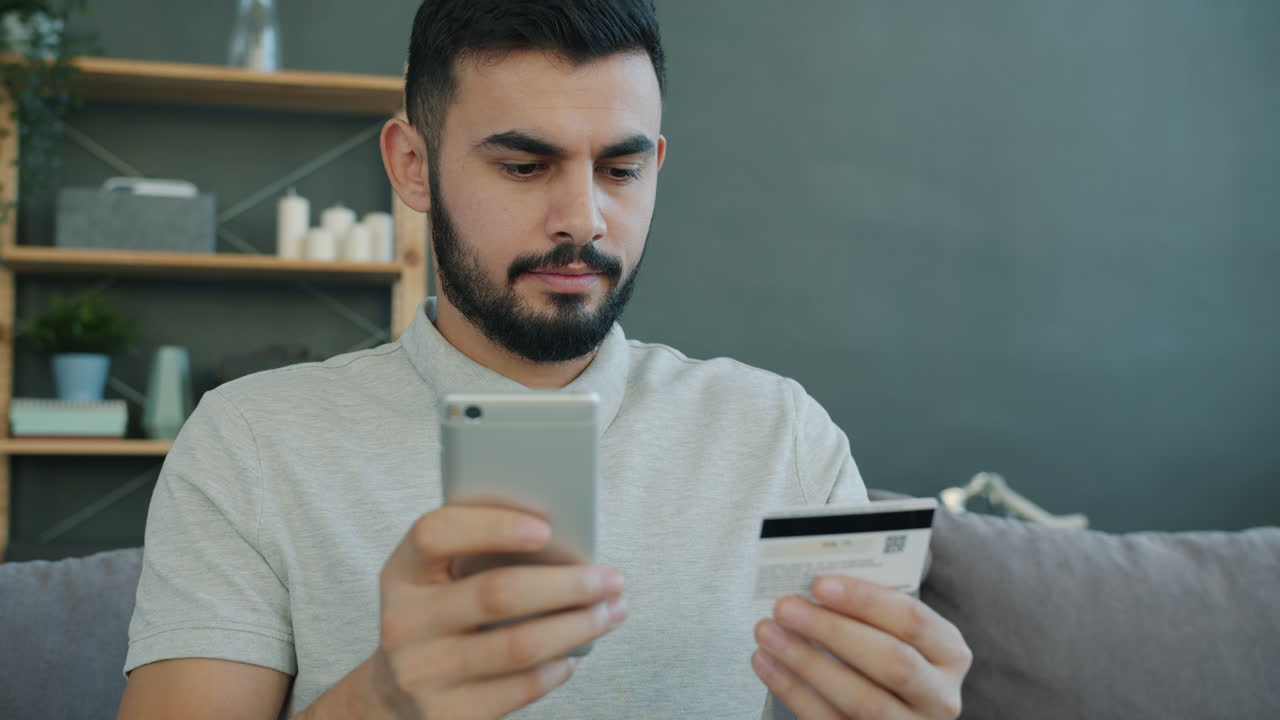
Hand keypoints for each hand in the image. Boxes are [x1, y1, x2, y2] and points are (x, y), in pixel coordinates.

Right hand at [370, 505, 626, 718]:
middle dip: (567, 584)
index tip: (547, 529)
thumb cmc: (439, 621)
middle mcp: (403, 623)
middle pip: (497, 593)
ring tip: (610, 613)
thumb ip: (478, 554)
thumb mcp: (438, 582)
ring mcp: (421, 674)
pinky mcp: (445, 716)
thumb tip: (564, 544)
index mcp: (402, 573)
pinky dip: (557, 668)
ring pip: (519, 645)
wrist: (394, 700)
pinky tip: (575, 654)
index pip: (435, 534)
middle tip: (611, 578)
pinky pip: (520, 688)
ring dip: (577, 626)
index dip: (492, 527)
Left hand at [752, 576, 971, 719]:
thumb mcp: (894, 632)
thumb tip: (813, 586)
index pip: (913, 620)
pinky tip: (768, 665)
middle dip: (832, 631)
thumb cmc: (888, 656)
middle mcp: (939, 696)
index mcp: (949, 652)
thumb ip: (867, 611)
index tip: (820, 584)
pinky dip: (794, 692)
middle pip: (891, 661)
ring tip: (769, 634)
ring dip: (807, 663)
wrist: (894, 710)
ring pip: (862, 699)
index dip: (865, 600)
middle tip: (786, 608)